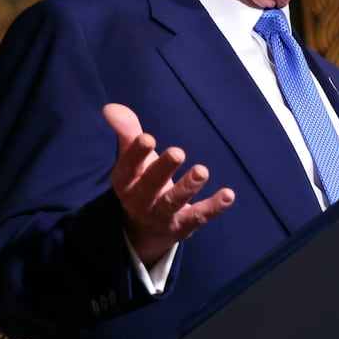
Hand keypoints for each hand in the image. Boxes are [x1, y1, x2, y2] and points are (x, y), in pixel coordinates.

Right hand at [103, 102, 234, 266]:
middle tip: (178, 152)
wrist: (144, 231)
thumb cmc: (140, 182)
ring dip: (187, 187)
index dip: (136, 153)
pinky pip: (198, 217)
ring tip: (202, 171)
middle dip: (163, 169)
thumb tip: (110, 108)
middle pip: (151, 184)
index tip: (148, 138)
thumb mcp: (132, 160)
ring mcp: (162, 216)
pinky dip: (213, 207)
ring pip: (173, 202)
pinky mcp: (183, 226)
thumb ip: (126, 132)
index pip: (128, 167)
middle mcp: (140, 201)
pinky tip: (228, 195)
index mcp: (125, 181)